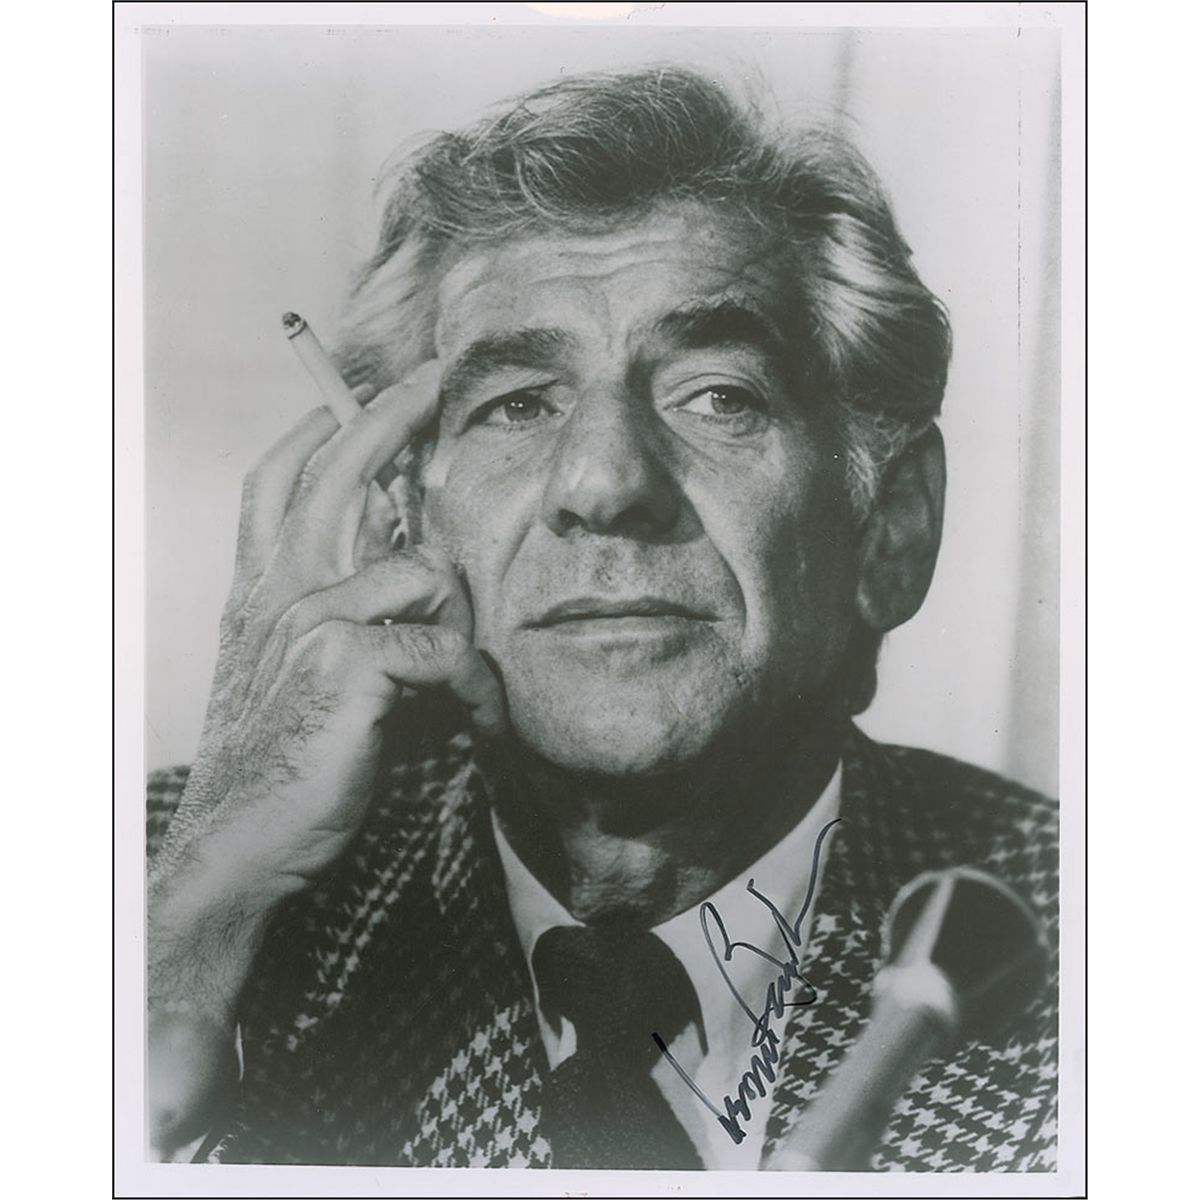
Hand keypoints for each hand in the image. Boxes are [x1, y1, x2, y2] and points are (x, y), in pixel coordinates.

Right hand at [147, 369, 504, 1154]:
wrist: (240, 846)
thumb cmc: (282, 764)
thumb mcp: (294, 678)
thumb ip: (337, 620)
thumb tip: (409, 576)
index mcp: (263, 590)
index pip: (282, 480)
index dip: (320, 427)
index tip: (359, 388)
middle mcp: (278, 590)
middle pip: (331, 469)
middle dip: (383, 412)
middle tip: (428, 376)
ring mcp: (309, 619)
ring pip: (423, 569)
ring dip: (457, 621)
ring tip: (457, 684)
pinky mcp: (347, 661)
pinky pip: (443, 643)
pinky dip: (463, 682)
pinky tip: (458, 718)